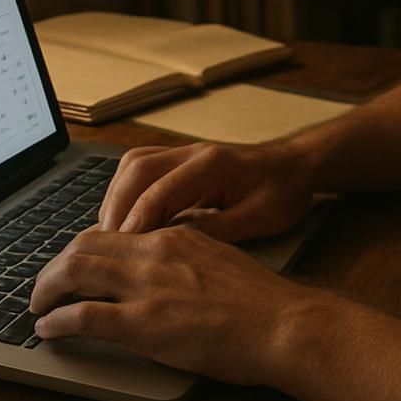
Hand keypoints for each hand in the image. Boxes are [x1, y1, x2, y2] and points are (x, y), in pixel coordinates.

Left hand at [27, 226, 321, 385]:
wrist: (284, 323)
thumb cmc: (263, 302)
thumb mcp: (220, 259)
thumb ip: (187, 256)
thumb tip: (165, 269)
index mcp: (173, 235)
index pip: (111, 230)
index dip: (82, 249)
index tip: (73, 266)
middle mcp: (154, 251)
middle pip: (84, 244)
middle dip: (55, 265)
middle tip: (45, 285)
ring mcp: (147, 286)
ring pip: (74, 271)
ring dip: (46, 287)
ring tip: (37, 305)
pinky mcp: (145, 323)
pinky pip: (83, 315)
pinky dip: (57, 320)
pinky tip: (48, 329)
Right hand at [98, 141, 317, 240]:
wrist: (296, 165)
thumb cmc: (284, 192)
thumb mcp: (260, 219)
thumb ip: (217, 230)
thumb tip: (172, 247)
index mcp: (213, 165)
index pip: (161, 188)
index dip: (137, 218)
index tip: (121, 247)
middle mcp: (193, 152)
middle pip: (137, 169)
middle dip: (116, 207)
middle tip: (104, 245)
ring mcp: (185, 152)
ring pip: (133, 165)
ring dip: (116, 198)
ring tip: (109, 235)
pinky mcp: (181, 160)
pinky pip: (140, 168)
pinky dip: (125, 192)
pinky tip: (124, 219)